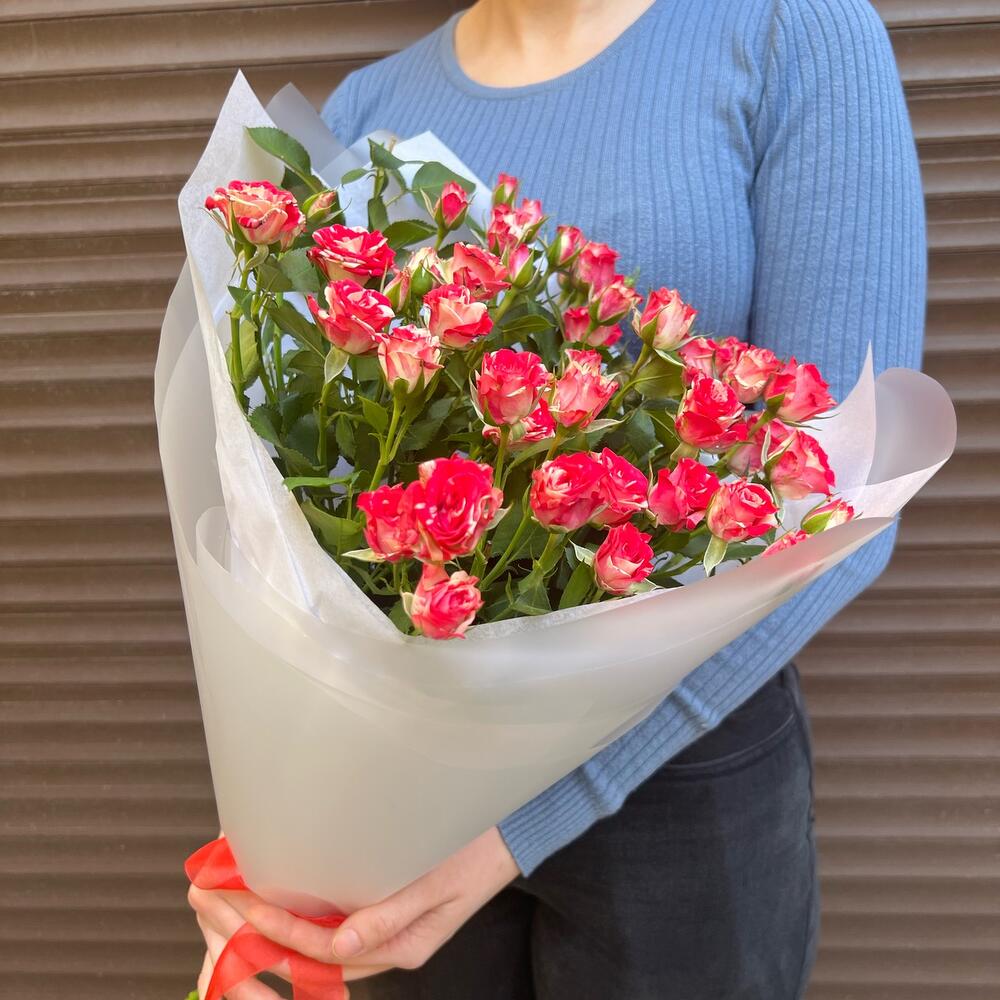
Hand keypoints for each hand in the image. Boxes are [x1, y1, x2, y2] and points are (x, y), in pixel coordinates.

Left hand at [189, 826, 518, 990]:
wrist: (510, 833)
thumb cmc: (477, 853)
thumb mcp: (439, 883)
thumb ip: (391, 915)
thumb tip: (339, 945)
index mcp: (401, 948)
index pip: (326, 951)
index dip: (283, 931)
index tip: (248, 907)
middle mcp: (386, 943)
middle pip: (313, 952)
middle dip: (265, 934)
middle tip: (222, 907)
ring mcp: (384, 926)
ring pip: (317, 937)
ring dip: (276, 920)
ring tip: (237, 899)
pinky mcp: (383, 904)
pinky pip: (332, 915)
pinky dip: (302, 904)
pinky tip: (280, 884)